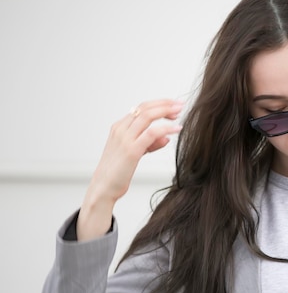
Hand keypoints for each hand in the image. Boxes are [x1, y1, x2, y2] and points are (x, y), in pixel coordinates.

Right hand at [77, 99, 183, 239]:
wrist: (103, 188)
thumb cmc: (118, 172)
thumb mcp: (135, 153)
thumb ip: (150, 144)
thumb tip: (166, 138)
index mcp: (119, 127)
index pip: (141, 108)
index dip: (159, 104)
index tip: (174, 105)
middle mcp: (121, 129)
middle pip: (145, 108)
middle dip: (165, 104)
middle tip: (180, 105)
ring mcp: (125, 139)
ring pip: (147, 116)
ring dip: (166, 111)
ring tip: (180, 112)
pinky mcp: (132, 150)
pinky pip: (152, 133)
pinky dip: (166, 128)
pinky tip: (177, 129)